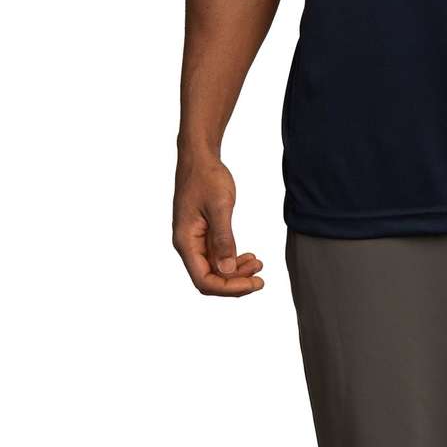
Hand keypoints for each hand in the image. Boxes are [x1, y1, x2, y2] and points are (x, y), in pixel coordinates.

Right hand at [173, 155, 264, 295]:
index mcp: (186, 242)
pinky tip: (249, 257)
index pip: (204, 280)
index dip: (229, 288)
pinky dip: (233, 259)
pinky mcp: (203, 233)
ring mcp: (195, 240)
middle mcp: (187, 245)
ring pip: (214, 269)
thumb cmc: (207, 177)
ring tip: (258, 265)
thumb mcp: (219, 206)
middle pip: (209, 278)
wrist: (200, 158)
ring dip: (236, 272)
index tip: (254, 283)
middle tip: (260, 278)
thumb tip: (227, 270)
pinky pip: (216, 255)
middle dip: (235, 282)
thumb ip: (223, 239)